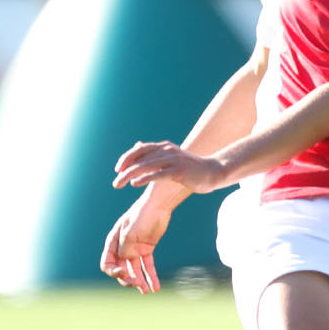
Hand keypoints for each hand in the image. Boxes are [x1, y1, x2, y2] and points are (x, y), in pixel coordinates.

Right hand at [100, 193, 173, 292]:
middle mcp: (122, 248)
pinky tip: (156, 288)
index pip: (107, 263)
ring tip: (146, 290)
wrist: (158, 205)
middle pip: (121, 269)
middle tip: (138, 284)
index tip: (123, 273)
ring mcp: (134, 249)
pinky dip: (151, 276)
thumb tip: (124, 263)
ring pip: (134, 270)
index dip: (113, 272)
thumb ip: (125, 249)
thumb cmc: (141, 215)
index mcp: (113, 242)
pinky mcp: (146, 250)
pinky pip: (147, 266)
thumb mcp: (130, 233)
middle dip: (128, 279)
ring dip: (140, 281)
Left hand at [112, 141, 228, 192]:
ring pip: (146, 165)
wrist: (213, 172)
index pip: (140, 149)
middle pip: (140, 158)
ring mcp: (174, 160)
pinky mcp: (179, 171)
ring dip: (129, 175)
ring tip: (119, 184)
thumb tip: (138, 146)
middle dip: (124, 169)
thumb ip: (155, 153)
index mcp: (165, 147)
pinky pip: (158, 174)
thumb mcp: (172, 157)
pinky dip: (144, 178)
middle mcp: (168, 150)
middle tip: (115, 181)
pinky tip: (134, 183)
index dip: (127, 158)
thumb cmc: (191, 168)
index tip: (118, 169)